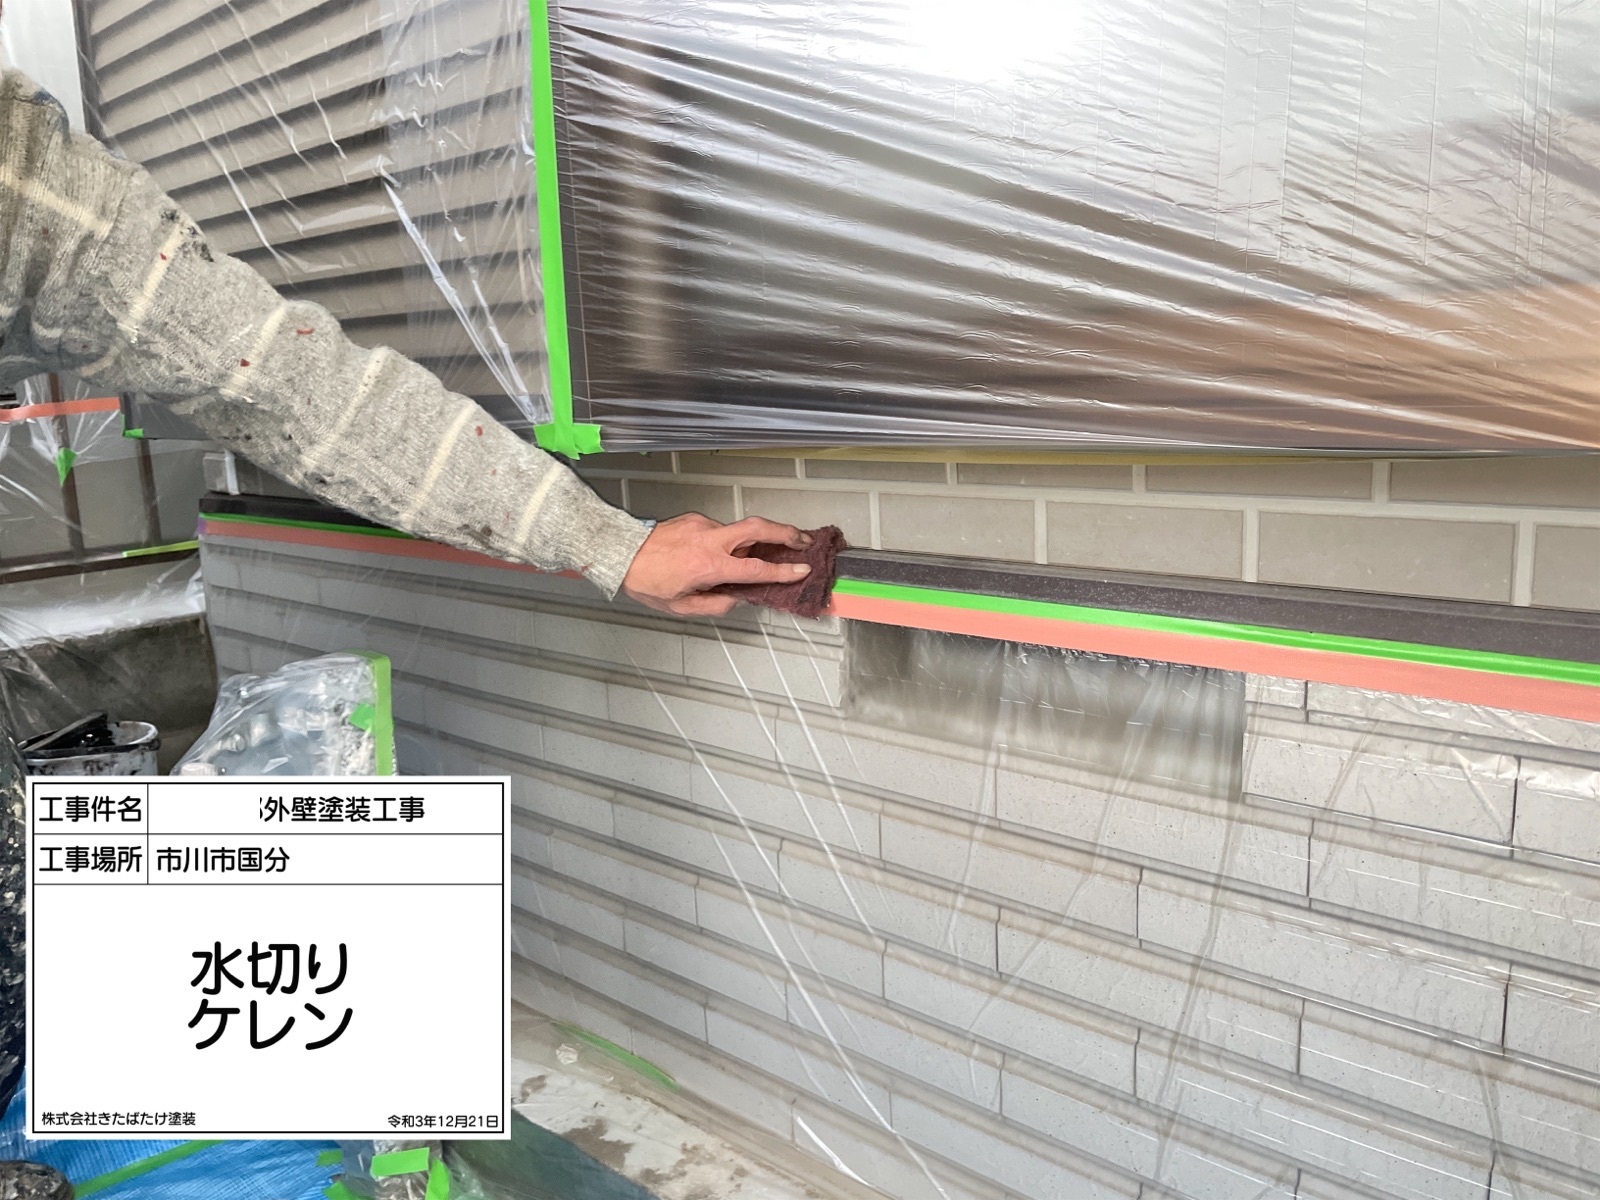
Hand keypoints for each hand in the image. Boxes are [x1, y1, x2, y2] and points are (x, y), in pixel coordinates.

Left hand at [621, 513, 812, 616]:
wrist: (620, 553)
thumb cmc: (647, 582)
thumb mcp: (682, 607)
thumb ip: (716, 604)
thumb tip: (739, 599)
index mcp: (709, 565)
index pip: (756, 568)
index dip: (783, 570)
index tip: (802, 569)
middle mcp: (710, 539)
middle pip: (759, 528)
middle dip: (786, 532)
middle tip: (804, 540)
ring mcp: (703, 524)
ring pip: (740, 528)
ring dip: (756, 539)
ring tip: (764, 552)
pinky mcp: (695, 517)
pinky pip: (721, 530)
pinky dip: (728, 541)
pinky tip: (721, 553)